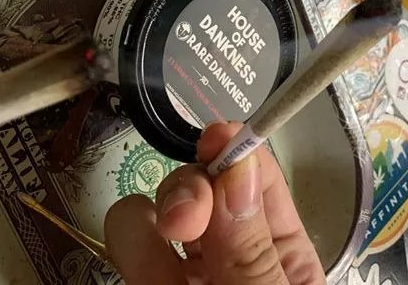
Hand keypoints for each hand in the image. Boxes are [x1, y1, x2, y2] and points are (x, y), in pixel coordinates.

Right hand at [106, 123, 323, 284]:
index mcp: (284, 257)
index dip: (238, 148)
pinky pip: (123, 244)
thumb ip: (251, 248)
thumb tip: (237, 167)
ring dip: (145, 226)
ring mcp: (182, 272)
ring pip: (151, 210)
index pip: (259, 177)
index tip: (215, 136)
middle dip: (186, 190)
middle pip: (198, 184)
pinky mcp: (142, 279)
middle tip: (181, 223)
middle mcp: (230, 256)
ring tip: (159, 276)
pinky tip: (143, 273)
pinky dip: (129, 248)